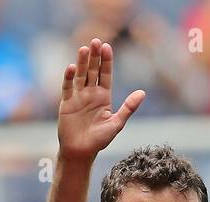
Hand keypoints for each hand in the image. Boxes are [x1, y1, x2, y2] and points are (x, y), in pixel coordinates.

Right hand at [57, 38, 144, 159]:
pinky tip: (71, 68)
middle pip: (92, 71)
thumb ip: (128, 107)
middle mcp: (91, 94)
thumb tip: (143, 93)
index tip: (107, 46)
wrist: (80, 152)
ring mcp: (78, 97)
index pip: (106, 74)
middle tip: (95, 41)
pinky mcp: (66, 103)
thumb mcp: (117, 123)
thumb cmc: (99, 140)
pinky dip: (68, 78)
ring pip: (80, 75)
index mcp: (104, 97)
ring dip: (81, 62)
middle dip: (94, 56)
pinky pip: (67, 88)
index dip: (106, 61)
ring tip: (83, 48)